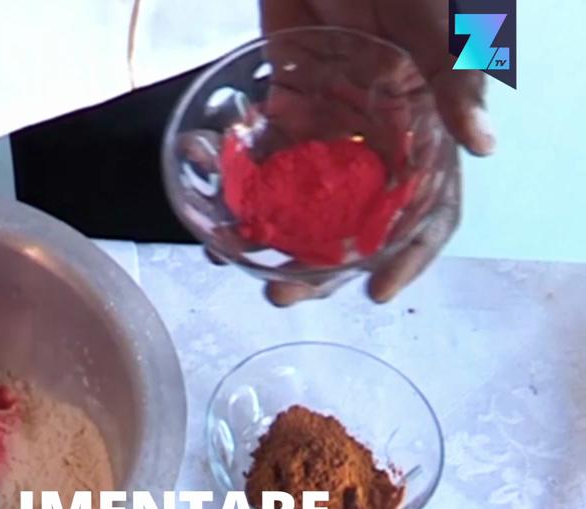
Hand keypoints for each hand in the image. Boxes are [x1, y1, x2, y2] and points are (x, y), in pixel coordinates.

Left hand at [244, 0, 490, 304]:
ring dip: (272, 241)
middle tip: (284, 293)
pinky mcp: (283, 111)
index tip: (378, 291)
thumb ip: (454, 80)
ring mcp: (326, 129)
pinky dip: (238, 195)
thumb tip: (483, 146)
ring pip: (303, 204)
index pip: (427, 209)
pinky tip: (213, 220)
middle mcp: (374, 141)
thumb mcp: (433, 24)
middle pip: (353, 223)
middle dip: (320, 267)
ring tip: (238, 262)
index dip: (409, 255)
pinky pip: (261, 166)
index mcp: (420, 131)